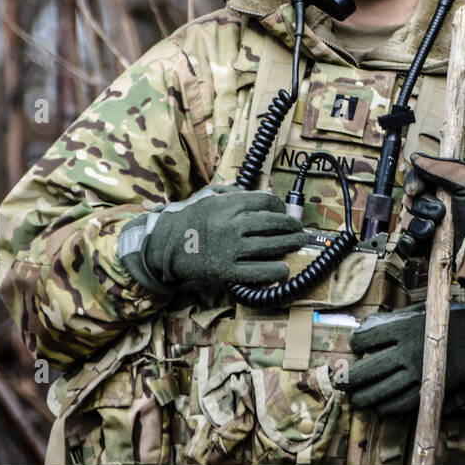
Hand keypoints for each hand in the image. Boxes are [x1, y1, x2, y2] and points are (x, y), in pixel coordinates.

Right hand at [118, 185, 306, 292]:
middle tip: (299, 230)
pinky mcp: (225, 270)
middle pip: (273, 223)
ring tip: (298, 243)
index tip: (284, 212)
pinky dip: (274, 271)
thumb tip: (263, 193)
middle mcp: (231, 224)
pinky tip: (284, 270)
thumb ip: (234, 192)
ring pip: (269, 246)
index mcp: (228, 204)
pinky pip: (256, 271)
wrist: (165, 246)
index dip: (280, 207)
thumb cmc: (189, 218)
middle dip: (291, 226)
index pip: (266, 202)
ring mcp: (229, 248)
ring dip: (289, 245)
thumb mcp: (208, 196)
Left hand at [337, 304, 464, 415]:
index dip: (356, 343)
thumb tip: (367, 327)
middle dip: (352, 377)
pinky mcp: (429, 387)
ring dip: (366, 396)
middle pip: (371, 368)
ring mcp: (419, 372)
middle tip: (342, 382)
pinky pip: (403, 402)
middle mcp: (409, 351)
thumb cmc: (446, 321)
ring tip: (357, 399)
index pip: (368, 338)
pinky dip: (388, 406)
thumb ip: (394, 319)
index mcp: (405, 328)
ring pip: (384, 389)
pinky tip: (379, 406)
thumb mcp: (420, 312)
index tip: (354, 345)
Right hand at [395, 152, 464, 257]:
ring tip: (433, 229)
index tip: (416, 189)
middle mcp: (435, 206)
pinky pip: (406, 243)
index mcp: (444, 188)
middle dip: (421, 206)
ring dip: (416, 224)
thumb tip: (416, 157)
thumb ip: (443, 168)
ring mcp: (428, 228)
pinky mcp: (425, 249)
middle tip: (439, 212)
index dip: (413, 182)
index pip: (417, 178)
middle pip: (410, 200)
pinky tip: (416, 242)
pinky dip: (408, 242)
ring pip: (406, 221)